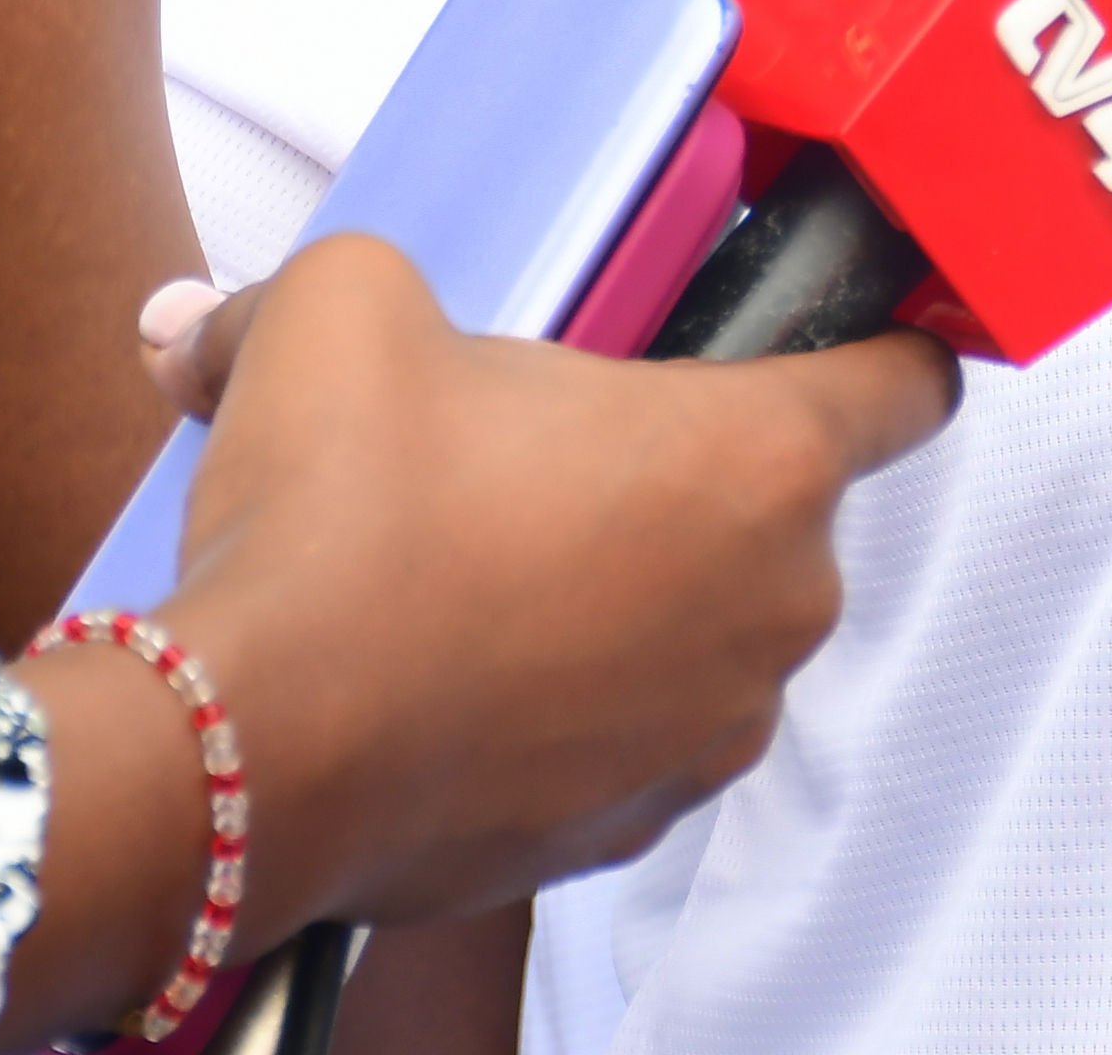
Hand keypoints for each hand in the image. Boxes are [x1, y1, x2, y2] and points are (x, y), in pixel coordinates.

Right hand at [136, 238, 957, 930]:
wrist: (253, 754)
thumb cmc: (341, 526)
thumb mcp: (345, 310)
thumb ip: (352, 285)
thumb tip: (207, 323)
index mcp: (763, 457)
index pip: (904, 388)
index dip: (879, 352)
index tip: (849, 347)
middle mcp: (777, 602)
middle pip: (773, 508)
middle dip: (678, 481)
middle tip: (547, 461)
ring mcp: (714, 729)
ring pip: (702, 627)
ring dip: (626, 599)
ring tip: (482, 574)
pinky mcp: (633, 825)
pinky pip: (633, 733)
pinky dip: (573, 707)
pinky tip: (464, 675)